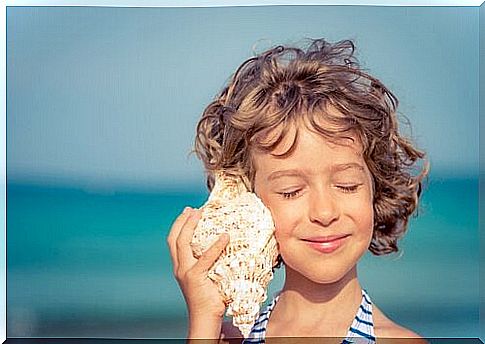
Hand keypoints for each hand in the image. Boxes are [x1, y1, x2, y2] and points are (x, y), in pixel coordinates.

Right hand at [166, 207, 229, 336]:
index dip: (179, 225)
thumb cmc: (211, 297)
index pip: (174, 241)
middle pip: (174, 239)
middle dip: (181, 221)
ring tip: (200, 213)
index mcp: (181, 266)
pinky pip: (205, 258)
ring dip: (190, 226)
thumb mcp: (208, 276)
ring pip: (182, 243)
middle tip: (192, 209)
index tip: (188, 212)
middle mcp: (179, 267)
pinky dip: (215, 246)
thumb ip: (211, 262)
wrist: (206, 317)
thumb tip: (227, 244)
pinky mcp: (195, 277)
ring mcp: (186, 272)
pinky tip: (225, 236)